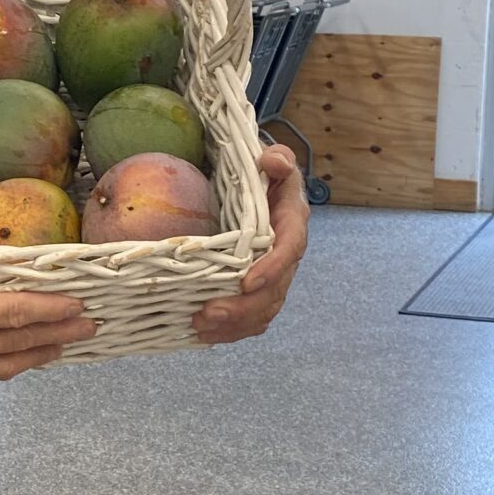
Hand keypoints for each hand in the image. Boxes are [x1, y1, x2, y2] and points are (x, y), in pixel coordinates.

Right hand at [0, 201, 94, 417]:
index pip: (11, 313)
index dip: (47, 307)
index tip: (75, 302)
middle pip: (24, 340)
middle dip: (61, 331)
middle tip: (93, 324)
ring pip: (14, 361)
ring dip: (45, 351)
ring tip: (71, 343)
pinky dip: (19, 365)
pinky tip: (28, 361)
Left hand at [193, 142, 308, 345]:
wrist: (264, 189)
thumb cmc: (266, 176)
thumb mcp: (275, 160)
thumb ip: (278, 159)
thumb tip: (273, 160)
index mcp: (293, 225)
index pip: (289, 251)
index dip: (271, 269)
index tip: (246, 283)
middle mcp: (287, 256)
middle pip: (274, 292)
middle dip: (243, 308)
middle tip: (208, 313)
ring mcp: (274, 277)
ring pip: (263, 311)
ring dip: (234, 324)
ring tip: (201, 327)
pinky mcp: (260, 290)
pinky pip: (252, 318)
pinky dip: (231, 330)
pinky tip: (205, 335)